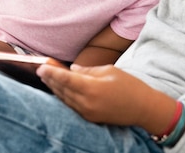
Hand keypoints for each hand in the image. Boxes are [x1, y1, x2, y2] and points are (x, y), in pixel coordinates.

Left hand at [37, 63, 171, 129]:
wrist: (144, 109)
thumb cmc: (130, 86)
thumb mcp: (109, 71)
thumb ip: (88, 70)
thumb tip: (72, 69)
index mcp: (92, 88)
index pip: (65, 79)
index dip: (51, 73)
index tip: (41, 67)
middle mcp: (87, 102)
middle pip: (63, 90)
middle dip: (50, 79)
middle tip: (40, 70)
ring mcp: (88, 112)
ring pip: (65, 99)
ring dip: (55, 88)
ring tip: (46, 78)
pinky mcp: (90, 118)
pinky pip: (72, 106)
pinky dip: (64, 97)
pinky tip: (59, 90)